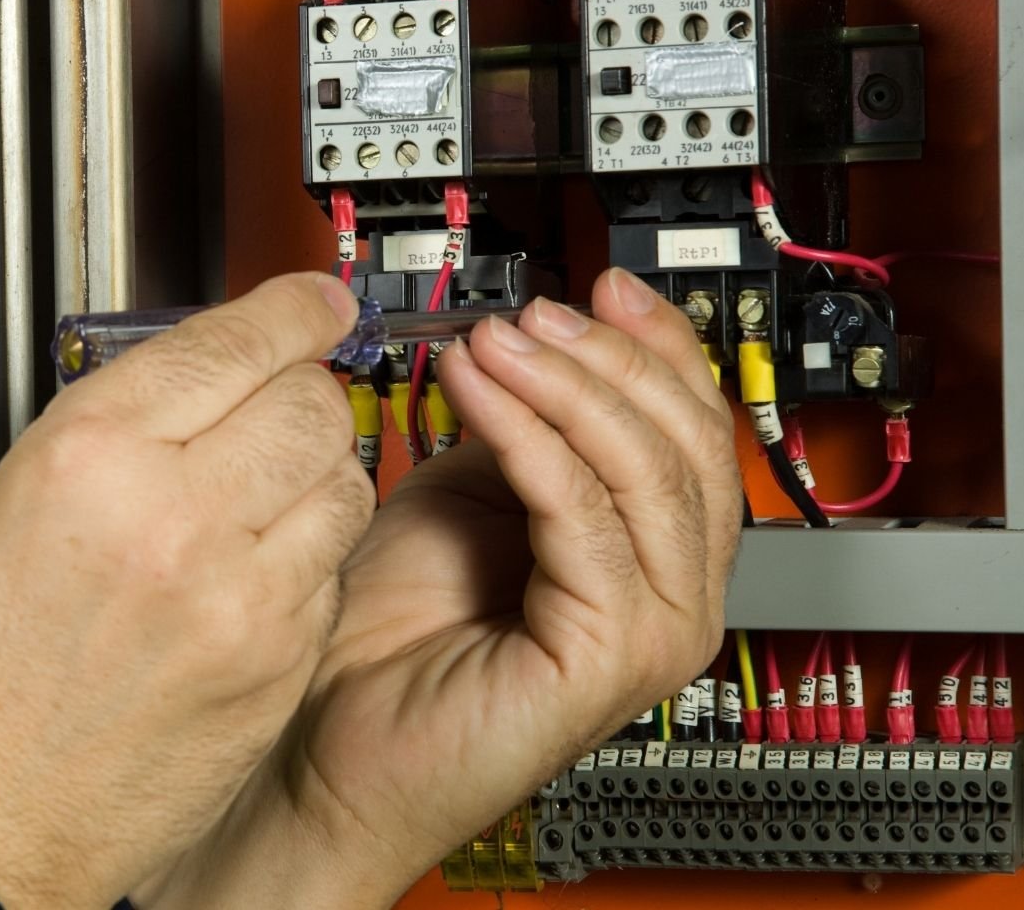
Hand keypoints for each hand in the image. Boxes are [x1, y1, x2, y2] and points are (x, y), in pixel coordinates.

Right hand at [0, 273, 376, 908]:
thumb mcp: (11, 504)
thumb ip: (117, 428)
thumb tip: (203, 375)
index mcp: (89, 456)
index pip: (229, 342)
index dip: (288, 310)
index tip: (314, 302)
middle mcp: (174, 515)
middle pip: (308, 401)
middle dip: (302, 391)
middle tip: (278, 406)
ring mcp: (239, 594)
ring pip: (343, 479)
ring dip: (316, 470)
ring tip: (263, 495)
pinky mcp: (277, 662)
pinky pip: (331, 568)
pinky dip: (308, 553)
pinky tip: (254, 572)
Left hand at [136, 269, 741, 908]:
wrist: (329, 738)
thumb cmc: (387, 638)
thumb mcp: (465, 496)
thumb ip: (522, 434)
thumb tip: (537, 349)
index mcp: (650, 553)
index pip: (694, 428)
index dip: (656, 347)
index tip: (603, 286)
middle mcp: (673, 595)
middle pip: (688, 441)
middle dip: (609, 358)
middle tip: (534, 314)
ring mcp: (651, 629)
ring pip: (645, 470)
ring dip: (564, 387)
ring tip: (493, 344)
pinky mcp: (609, 654)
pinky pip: (582, 516)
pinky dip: (527, 438)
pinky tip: (476, 392)